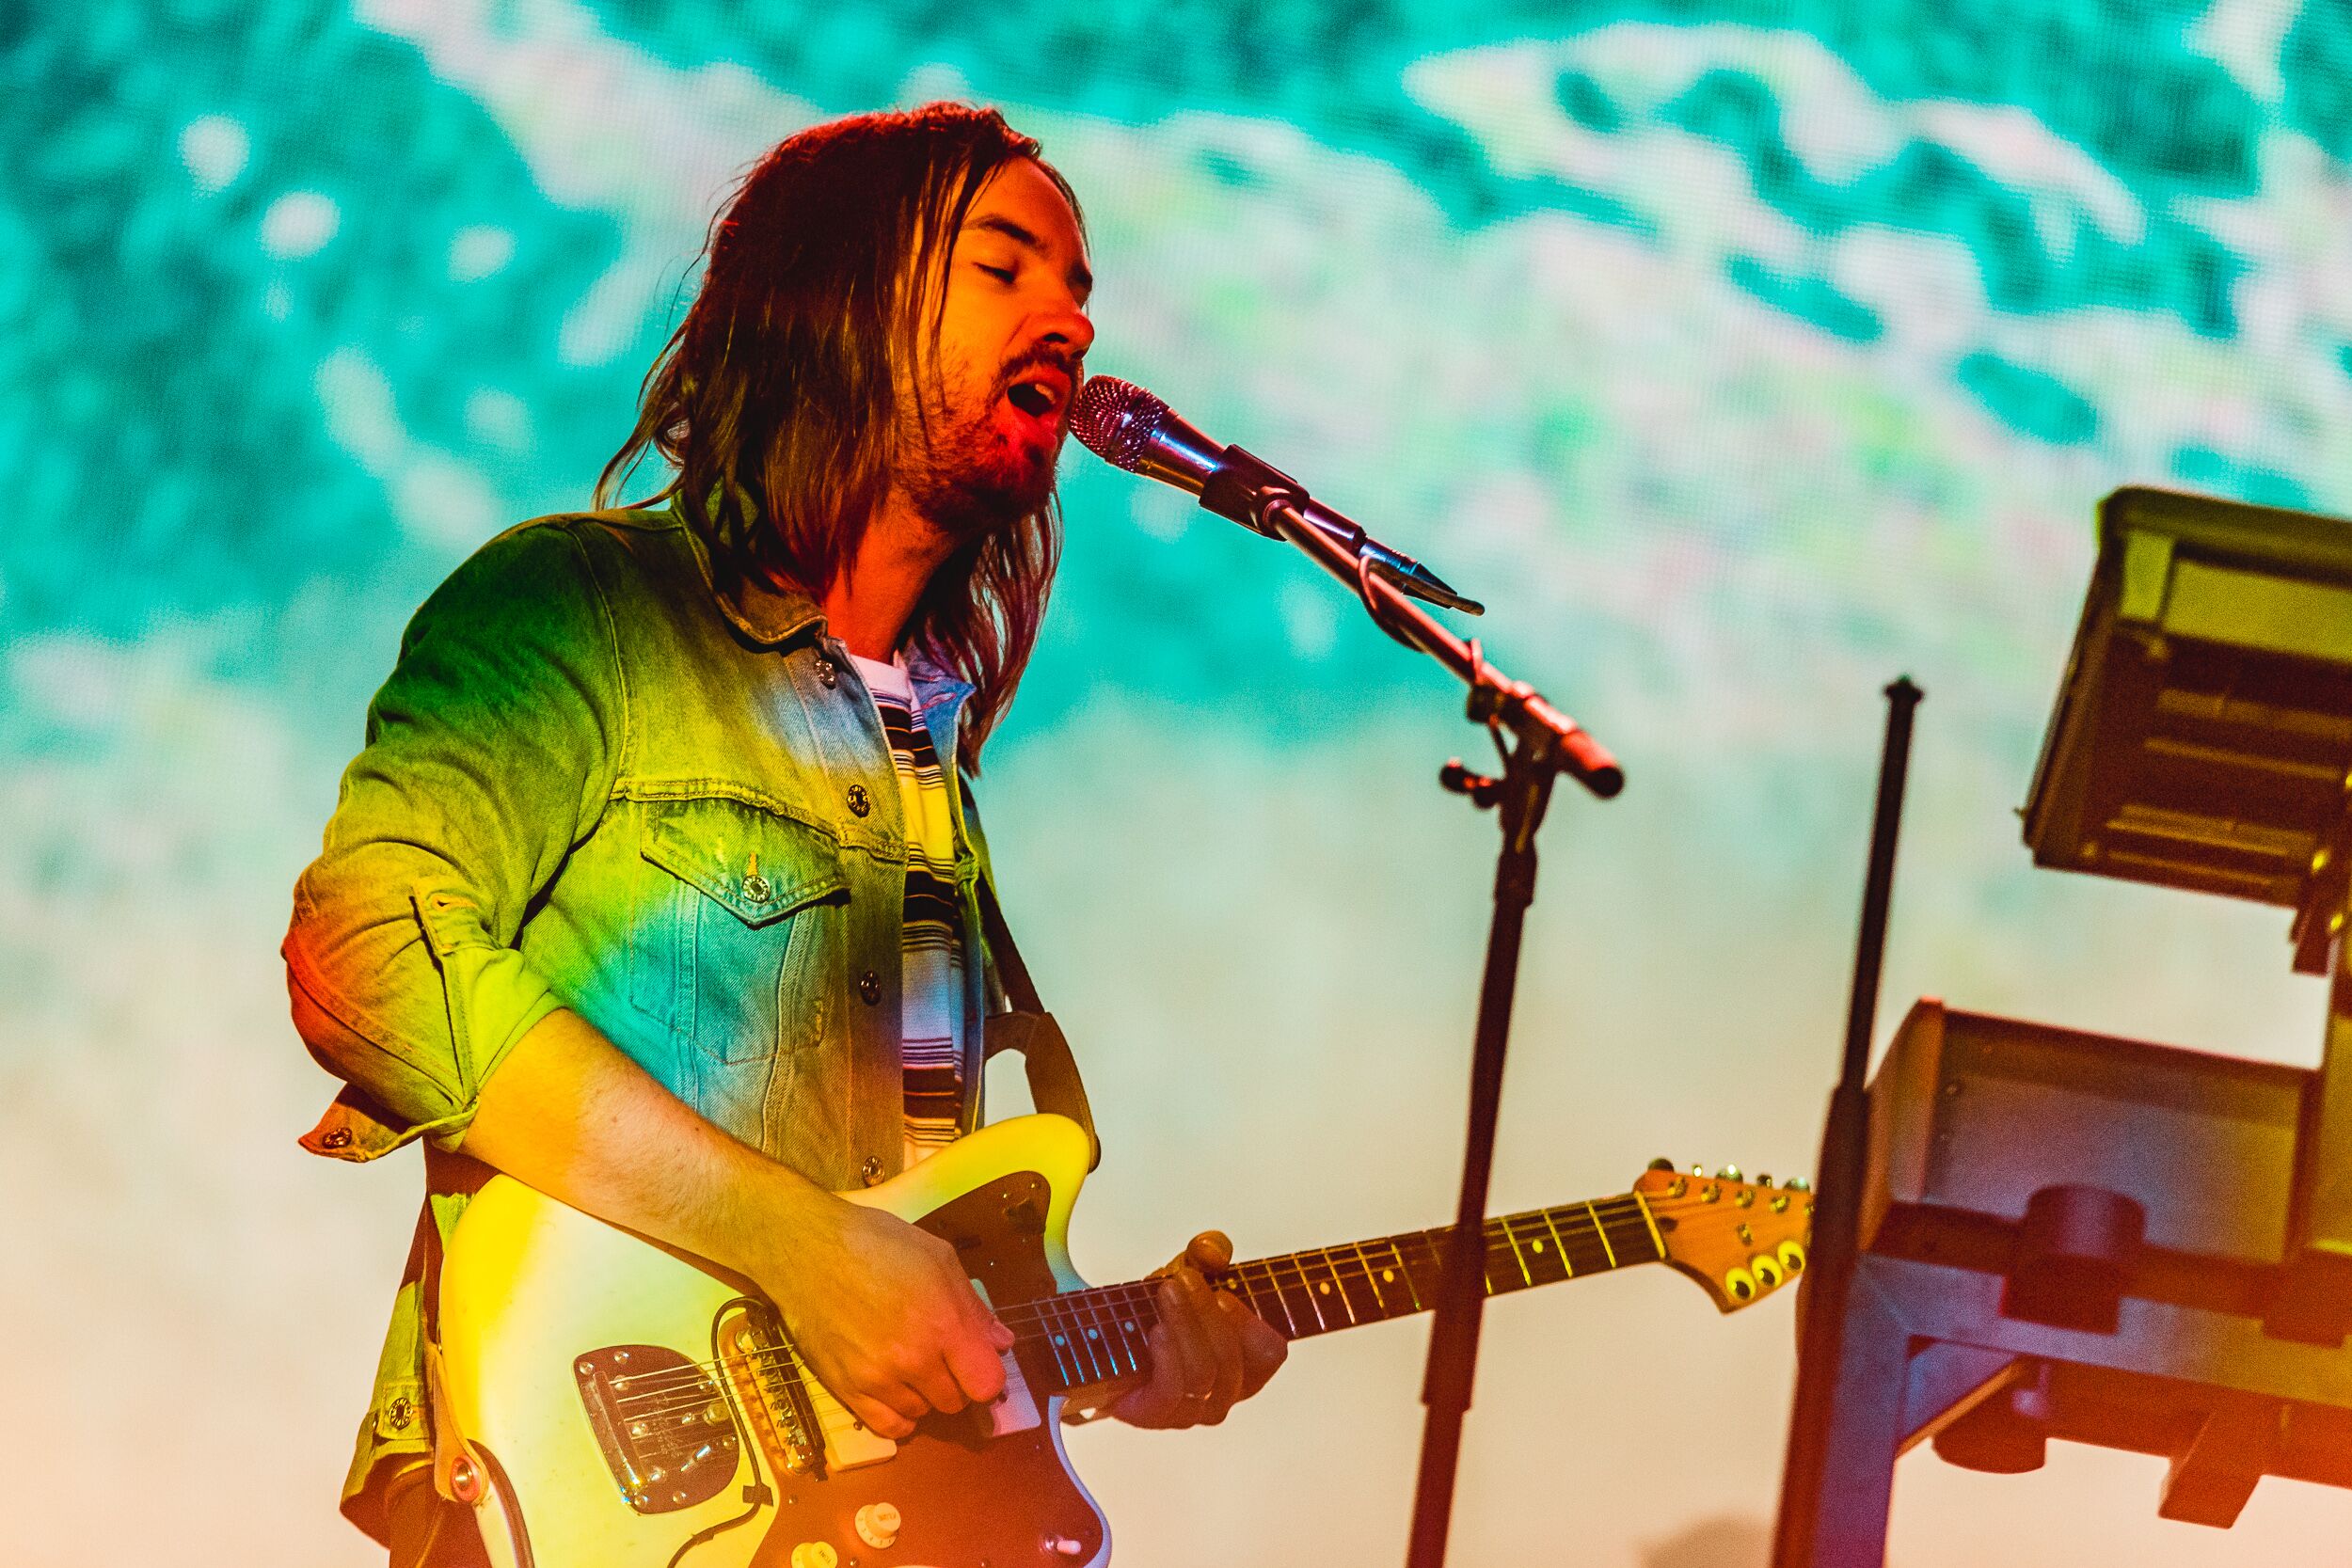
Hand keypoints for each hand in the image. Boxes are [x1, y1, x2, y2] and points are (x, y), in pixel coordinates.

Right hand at [750, 1187, 1009, 1439]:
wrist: (808, 1251)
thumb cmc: (878, 1244)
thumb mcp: (939, 1259)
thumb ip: (974, 1306)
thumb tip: (1002, 1343)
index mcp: (943, 1323)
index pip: (987, 1384)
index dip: (987, 1374)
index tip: (976, 1361)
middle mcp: (914, 1359)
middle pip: (956, 1402)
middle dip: (955, 1380)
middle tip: (939, 1354)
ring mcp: (878, 1379)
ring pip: (924, 1413)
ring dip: (925, 1393)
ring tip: (909, 1361)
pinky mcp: (846, 1390)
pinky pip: (888, 1427)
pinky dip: (900, 1415)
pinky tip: (897, 1391)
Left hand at [1111, 1231, 1287, 1428]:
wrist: (1107, 1347)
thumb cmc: (1158, 1313)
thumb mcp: (1187, 1271)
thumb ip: (1207, 1252)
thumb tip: (1212, 1251)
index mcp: (1243, 1363)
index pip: (1269, 1353)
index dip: (1253, 1324)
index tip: (1224, 1294)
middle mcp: (1223, 1393)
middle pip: (1232, 1360)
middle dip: (1206, 1313)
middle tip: (1183, 1279)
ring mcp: (1191, 1411)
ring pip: (1203, 1373)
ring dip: (1185, 1325)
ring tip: (1166, 1292)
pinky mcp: (1156, 1417)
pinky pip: (1172, 1392)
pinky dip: (1168, 1357)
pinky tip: (1155, 1331)